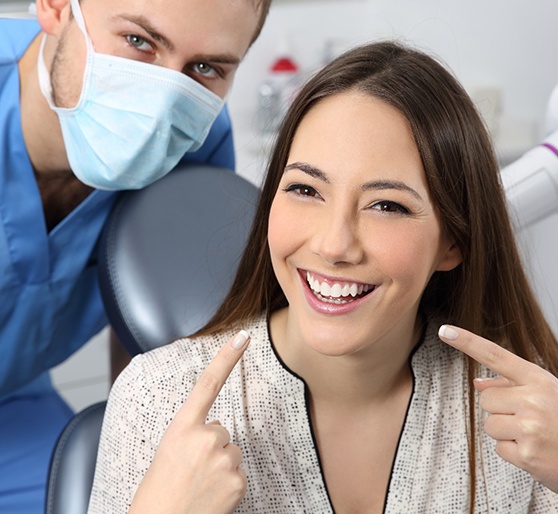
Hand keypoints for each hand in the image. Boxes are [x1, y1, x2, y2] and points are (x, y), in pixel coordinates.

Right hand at [129, 330, 250, 513]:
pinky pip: (239, 473)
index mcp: (181, 428)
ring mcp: (223, 459)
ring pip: (232, 453)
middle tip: (191, 472)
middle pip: (223, 431)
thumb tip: (217, 430)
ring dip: (220, 467)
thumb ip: (192, 433)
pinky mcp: (238, 480)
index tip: (243, 336)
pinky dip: (228, 485)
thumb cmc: (157, 494)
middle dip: (212, 447)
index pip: (208, 383)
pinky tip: (210, 497)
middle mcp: (205, 438)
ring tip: (198, 487)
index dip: (227, 357)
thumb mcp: (168, 452)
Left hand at [438, 325, 557, 492]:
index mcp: (538, 379)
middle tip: (528, 419)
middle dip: (500, 410)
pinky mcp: (528, 454)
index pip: (495, 355)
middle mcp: (534, 400)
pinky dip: (514, 452)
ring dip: (506, 432)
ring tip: (533, 436)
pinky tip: (535, 451)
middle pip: (485, 398)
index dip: (467, 342)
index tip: (446, 331)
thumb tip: (478, 383)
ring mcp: (531, 427)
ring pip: (489, 424)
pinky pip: (498, 448)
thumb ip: (512, 385)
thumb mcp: (546, 393)